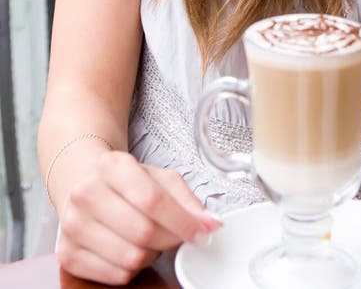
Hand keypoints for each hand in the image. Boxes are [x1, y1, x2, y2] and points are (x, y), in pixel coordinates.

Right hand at [56, 151, 221, 284]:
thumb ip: (186, 199)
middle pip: (143, 232)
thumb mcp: (158, 177)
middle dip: (169, 239)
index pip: (152, 200)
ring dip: (150, 255)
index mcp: (112, 166)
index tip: (202, 233)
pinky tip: (130, 249)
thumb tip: (211, 224)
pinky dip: (131, 269)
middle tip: (175, 235)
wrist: (82, 183)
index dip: (182, 222)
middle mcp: (87, 193)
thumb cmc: (126, 181)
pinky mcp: (67, 253)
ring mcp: (73, 225)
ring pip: (130, 257)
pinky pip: (114, 276)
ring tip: (149, 239)